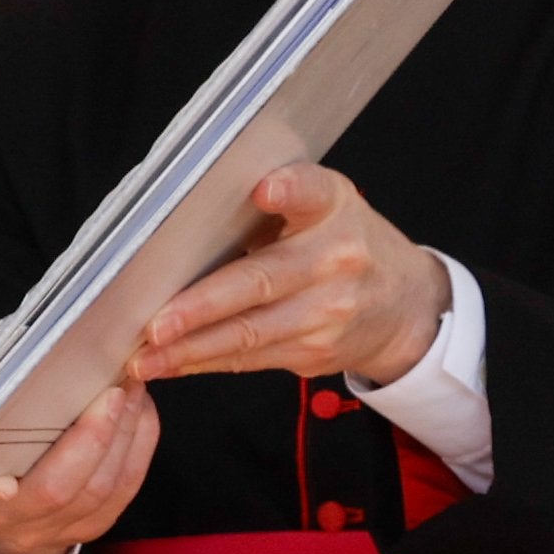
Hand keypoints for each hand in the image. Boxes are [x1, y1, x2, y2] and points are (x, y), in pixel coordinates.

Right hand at [0, 380, 156, 553]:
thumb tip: (2, 390)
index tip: (11, 474)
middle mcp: (17, 524)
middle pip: (61, 491)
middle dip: (93, 437)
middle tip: (112, 392)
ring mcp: (58, 531)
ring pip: (103, 491)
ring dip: (126, 437)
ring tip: (132, 394)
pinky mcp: (91, 527)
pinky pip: (124, 491)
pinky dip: (139, 449)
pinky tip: (140, 416)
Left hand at [130, 164, 449, 386]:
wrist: (406, 305)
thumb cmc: (343, 243)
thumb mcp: (324, 204)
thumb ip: (275, 200)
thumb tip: (184, 212)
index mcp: (332, 208)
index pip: (313, 191)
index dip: (289, 190)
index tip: (263, 190)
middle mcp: (335, 260)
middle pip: (261, 281)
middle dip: (202, 306)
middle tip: (156, 322)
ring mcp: (329, 312)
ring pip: (251, 332)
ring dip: (192, 348)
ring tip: (147, 355)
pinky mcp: (317, 351)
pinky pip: (252, 358)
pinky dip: (206, 362)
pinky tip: (171, 363)